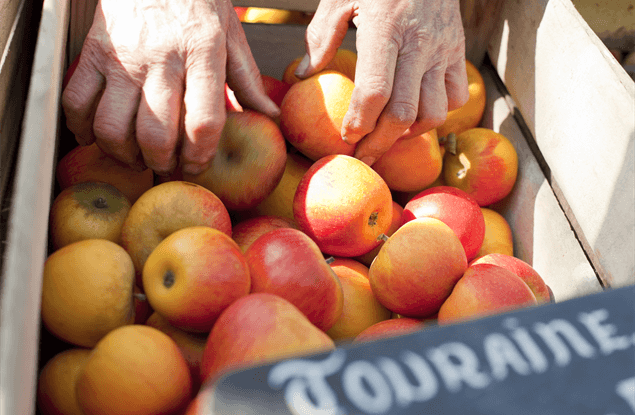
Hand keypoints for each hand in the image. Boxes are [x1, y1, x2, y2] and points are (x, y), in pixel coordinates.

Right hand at [62, 0, 278, 175]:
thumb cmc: (198, 2)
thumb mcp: (231, 35)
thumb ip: (248, 80)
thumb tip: (271, 116)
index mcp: (202, 53)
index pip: (203, 121)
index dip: (200, 155)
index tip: (197, 165)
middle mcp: (161, 58)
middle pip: (155, 134)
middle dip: (161, 163)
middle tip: (167, 167)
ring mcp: (123, 57)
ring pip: (112, 126)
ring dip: (123, 154)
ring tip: (136, 158)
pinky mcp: (93, 53)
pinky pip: (77, 102)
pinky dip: (82, 129)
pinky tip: (97, 137)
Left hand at [294, 0, 468, 165]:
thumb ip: (321, 35)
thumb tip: (303, 74)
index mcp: (386, 28)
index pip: (376, 92)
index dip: (360, 122)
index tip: (346, 137)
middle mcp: (419, 44)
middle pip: (404, 113)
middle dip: (380, 143)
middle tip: (362, 156)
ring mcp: (443, 50)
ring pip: (435, 113)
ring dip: (409, 133)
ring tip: (387, 137)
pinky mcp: (458, 52)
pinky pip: (456, 97)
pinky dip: (436, 114)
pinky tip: (414, 113)